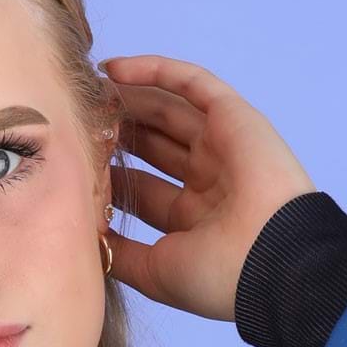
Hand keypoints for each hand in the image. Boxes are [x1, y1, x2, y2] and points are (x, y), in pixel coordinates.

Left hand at [97, 53, 317, 322]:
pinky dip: (154, 71)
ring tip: (88, 93)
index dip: (111, 177)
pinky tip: (113, 69)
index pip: (146, 189)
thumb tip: (85, 242)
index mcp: (196, 219)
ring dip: (128, 101)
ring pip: (167, 112)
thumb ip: (121, 255)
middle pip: (154, 147)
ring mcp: (223, 146)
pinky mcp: (234, 116)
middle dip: (116, 135)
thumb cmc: (217, 277)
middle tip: (78, 124)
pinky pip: (190, 83)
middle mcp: (210, 180)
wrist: (271, 261)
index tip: (74, 168)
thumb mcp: (155, 273)